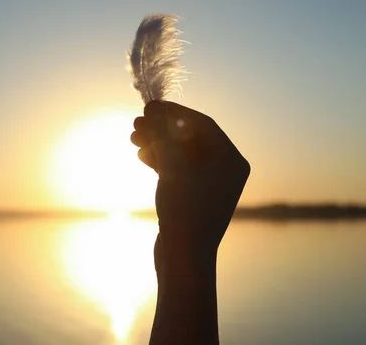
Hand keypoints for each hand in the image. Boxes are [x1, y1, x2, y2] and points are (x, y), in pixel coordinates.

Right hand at [131, 101, 249, 256]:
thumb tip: (154, 110)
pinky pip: (178, 169)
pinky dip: (160, 160)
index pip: (203, 124)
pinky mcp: (194, 196)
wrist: (183, 258)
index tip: (150, 106)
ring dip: (158, 143)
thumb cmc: (185, 211)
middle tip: (137, 122)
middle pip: (191, 137)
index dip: (175, 112)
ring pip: (182, 153)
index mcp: (232, 160)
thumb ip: (164, 135)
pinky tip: (141, 154)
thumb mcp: (173, 167)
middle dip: (163, 128)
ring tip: (133, 137)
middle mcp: (225, 170)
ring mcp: (210, 184)